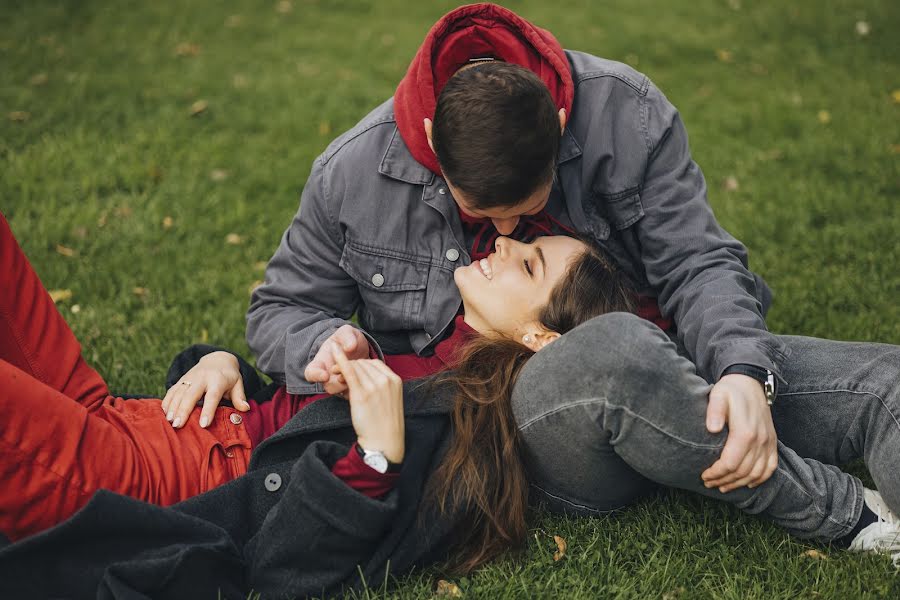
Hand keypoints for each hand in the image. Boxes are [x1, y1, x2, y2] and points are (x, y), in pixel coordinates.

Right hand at [160, 351, 249, 428]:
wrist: (217, 359)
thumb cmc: (229, 377)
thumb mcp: (238, 384)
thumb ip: (240, 397)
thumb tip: (246, 409)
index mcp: (218, 380)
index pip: (212, 396)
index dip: (208, 410)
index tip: (203, 424)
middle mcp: (202, 378)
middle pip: (191, 395)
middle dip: (184, 410)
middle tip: (178, 425)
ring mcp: (190, 377)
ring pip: (179, 392)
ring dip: (173, 407)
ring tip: (169, 422)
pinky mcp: (182, 379)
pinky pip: (172, 390)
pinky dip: (167, 401)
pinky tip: (164, 413)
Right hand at [304, 325, 370, 394]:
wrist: (358, 348)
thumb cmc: (347, 340)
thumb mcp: (346, 332)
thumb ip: (347, 336)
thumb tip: (350, 347)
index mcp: (320, 363)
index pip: (311, 373)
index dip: (316, 376)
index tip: (325, 375)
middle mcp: (328, 378)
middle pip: (330, 387)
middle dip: (340, 382)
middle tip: (347, 374)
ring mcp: (341, 385)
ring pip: (345, 392)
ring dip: (354, 383)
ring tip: (361, 372)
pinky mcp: (354, 389)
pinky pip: (358, 393)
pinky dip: (365, 384)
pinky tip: (369, 374)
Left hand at [333, 348, 403, 463]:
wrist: (384, 442)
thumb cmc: (385, 424)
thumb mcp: (389, 399)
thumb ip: (381, 386)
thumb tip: (365, 377)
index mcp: (394, 380)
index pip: (374, 363)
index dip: (361, 366)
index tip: (352, 372)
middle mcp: (385, 380)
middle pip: (363, 363)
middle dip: (350, 366)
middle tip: (339, 375)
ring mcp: (374, 386)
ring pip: (355, 367)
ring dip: (343, 369)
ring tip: (337, 379)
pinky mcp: (361, 394)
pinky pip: (349, 372)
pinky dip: (340, 360)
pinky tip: (335, 350)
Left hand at [701, 374, 777, 492]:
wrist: (751, 383)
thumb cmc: (731, 390)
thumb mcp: (718, 395)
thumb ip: (715, 410)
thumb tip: (712, 428)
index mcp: (745, 431)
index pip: (731, 463)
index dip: (716, 473)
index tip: (704, 476)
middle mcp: (760, 440)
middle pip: (742, 472)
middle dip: (723, 480)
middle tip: (708, 483)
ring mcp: (768, 442)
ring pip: (756, 473)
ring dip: (739, 483)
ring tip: (722, 486)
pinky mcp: (772, 442)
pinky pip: (771, 467)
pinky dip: (760, 479)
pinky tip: (747, 483)